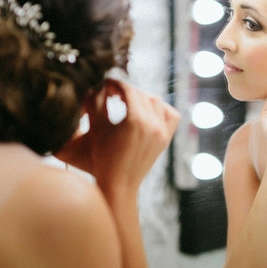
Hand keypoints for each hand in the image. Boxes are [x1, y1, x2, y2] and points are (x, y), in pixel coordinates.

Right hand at [56, 79, 179, 195]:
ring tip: (127, 101)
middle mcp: (153, 125)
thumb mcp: (96, 126)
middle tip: (112, 92)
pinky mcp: (165, 139)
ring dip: (142, 97)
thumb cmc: (102, 156)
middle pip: (141, 94)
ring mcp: (162, 133)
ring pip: (156, 101)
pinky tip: (145, 112)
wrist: (118, 184)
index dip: (115, 83)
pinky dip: (161, 109)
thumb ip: (95, 100)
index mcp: (136, 121)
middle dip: (126, 90)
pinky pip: (171, 115)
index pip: (128, 90)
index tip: (105, 83)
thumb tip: (99, 82)